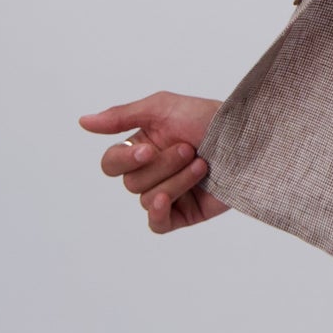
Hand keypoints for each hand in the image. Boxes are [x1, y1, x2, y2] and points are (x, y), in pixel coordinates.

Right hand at [79, 92, 228, 234]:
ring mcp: (169, 194)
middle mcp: (153, 172)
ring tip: (202, 165)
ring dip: (175, 180)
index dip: (123, 160)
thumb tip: (82, 121)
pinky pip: (157, 225)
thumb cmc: (210, 117)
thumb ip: (122, 116)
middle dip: (161, 165)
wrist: (250, 138)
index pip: (111, 163)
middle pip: (131, 183)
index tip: (146, 149)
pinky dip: (159, 213)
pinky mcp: (186, 213)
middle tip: (189, 148)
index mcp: (143, 147)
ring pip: (147, 200)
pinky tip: (168, 200)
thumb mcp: (163, 108)